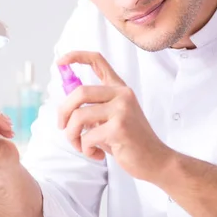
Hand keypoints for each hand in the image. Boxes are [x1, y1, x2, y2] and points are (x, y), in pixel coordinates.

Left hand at [57, 51, 173, 181]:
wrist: (155, 160)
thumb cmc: (129, 141)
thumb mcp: (112, 118)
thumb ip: (95, 108)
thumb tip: (65, 106)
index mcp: (119, 89)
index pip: (98, 61)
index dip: (76, 56)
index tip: (61, 62)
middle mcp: (122, 94)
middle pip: (79, 92)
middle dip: (63, 112)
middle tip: (62, 127)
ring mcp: (122, 109)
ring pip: (79, 116)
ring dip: (72, 136)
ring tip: (81, 146)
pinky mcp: (119, 127)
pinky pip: (87, 137)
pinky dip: (85, 149)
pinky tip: (97, 154)